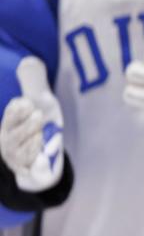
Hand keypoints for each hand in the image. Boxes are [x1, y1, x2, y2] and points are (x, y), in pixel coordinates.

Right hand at [0, 57, 63, 191]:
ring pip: (20, 151)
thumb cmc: (40, 128)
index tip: (26, 104)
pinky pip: (30, 168)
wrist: (44, 161)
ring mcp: (16, 159)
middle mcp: (7, 142)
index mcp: (7, 125)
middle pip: (12, 134)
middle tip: (38, 115)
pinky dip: (36, 160)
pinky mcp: (26, 173)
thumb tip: (29, 62)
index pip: (9, 117)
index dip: (15, 111)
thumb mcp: (40, 104)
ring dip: (31, 141)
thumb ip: (33, 83)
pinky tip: (43, 153)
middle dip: (25, 125)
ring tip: (42, 132)